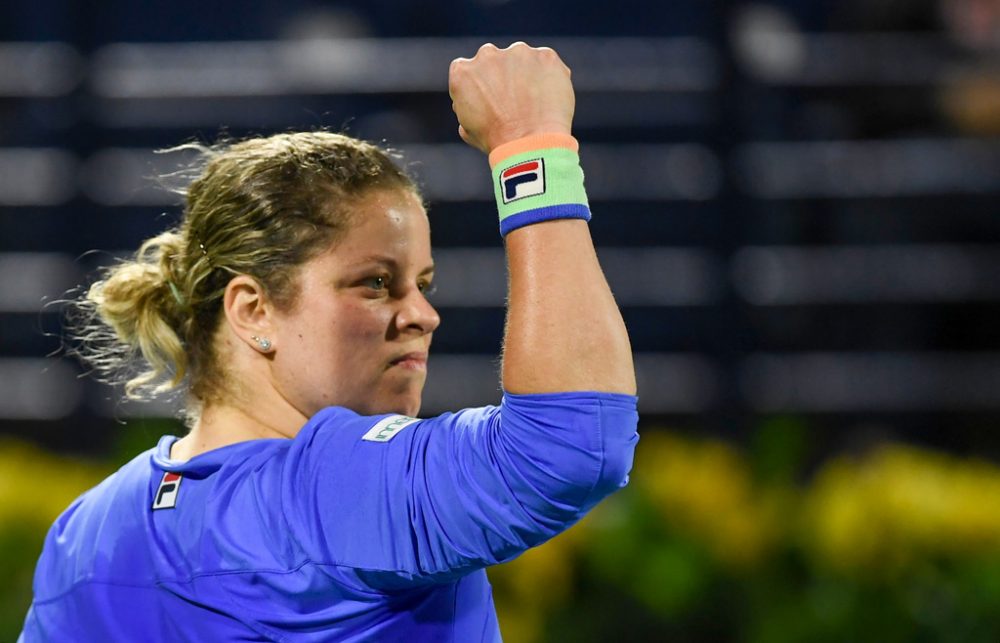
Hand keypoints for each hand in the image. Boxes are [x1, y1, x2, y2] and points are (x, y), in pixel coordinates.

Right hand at [448, 42, 574, 154]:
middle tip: (515, 102)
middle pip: (495, 60)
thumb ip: (467, 107)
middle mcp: (487, 54)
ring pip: (523, 60)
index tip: (491, 100)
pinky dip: (550, 78)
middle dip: (503, 76)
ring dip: (527, 74)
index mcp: (462, 71)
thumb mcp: (468, 129)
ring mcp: (518, 52)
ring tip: (535, 104)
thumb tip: (476, 106)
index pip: (469, 70)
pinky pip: (547, 64)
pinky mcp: (545, 56)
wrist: (529, 144)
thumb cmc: (497, 142)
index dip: (481, 86)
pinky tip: (550, 100)